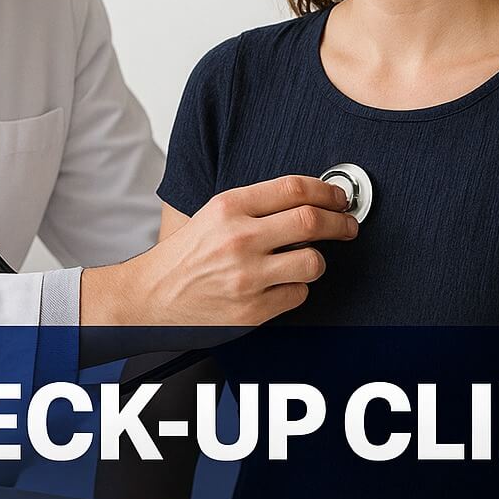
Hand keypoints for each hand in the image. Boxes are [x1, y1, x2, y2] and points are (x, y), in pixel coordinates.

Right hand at [82, 175, 358, 328]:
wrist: (151, 295)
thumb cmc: (184, 255)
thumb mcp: (213, 215)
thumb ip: (255, 205)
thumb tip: (307, 201)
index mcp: (228, 207)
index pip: (294, 188)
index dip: (326, 191)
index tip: (338, 198)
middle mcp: (239, 238)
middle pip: (311, 221)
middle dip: (341, 223)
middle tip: (347, 226)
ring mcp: (246, 276)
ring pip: (313, 262)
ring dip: (317, 260)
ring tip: (306, 260)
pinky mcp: (251, 310)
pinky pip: (298, 295)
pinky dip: (296, 289)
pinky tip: (282, 285)